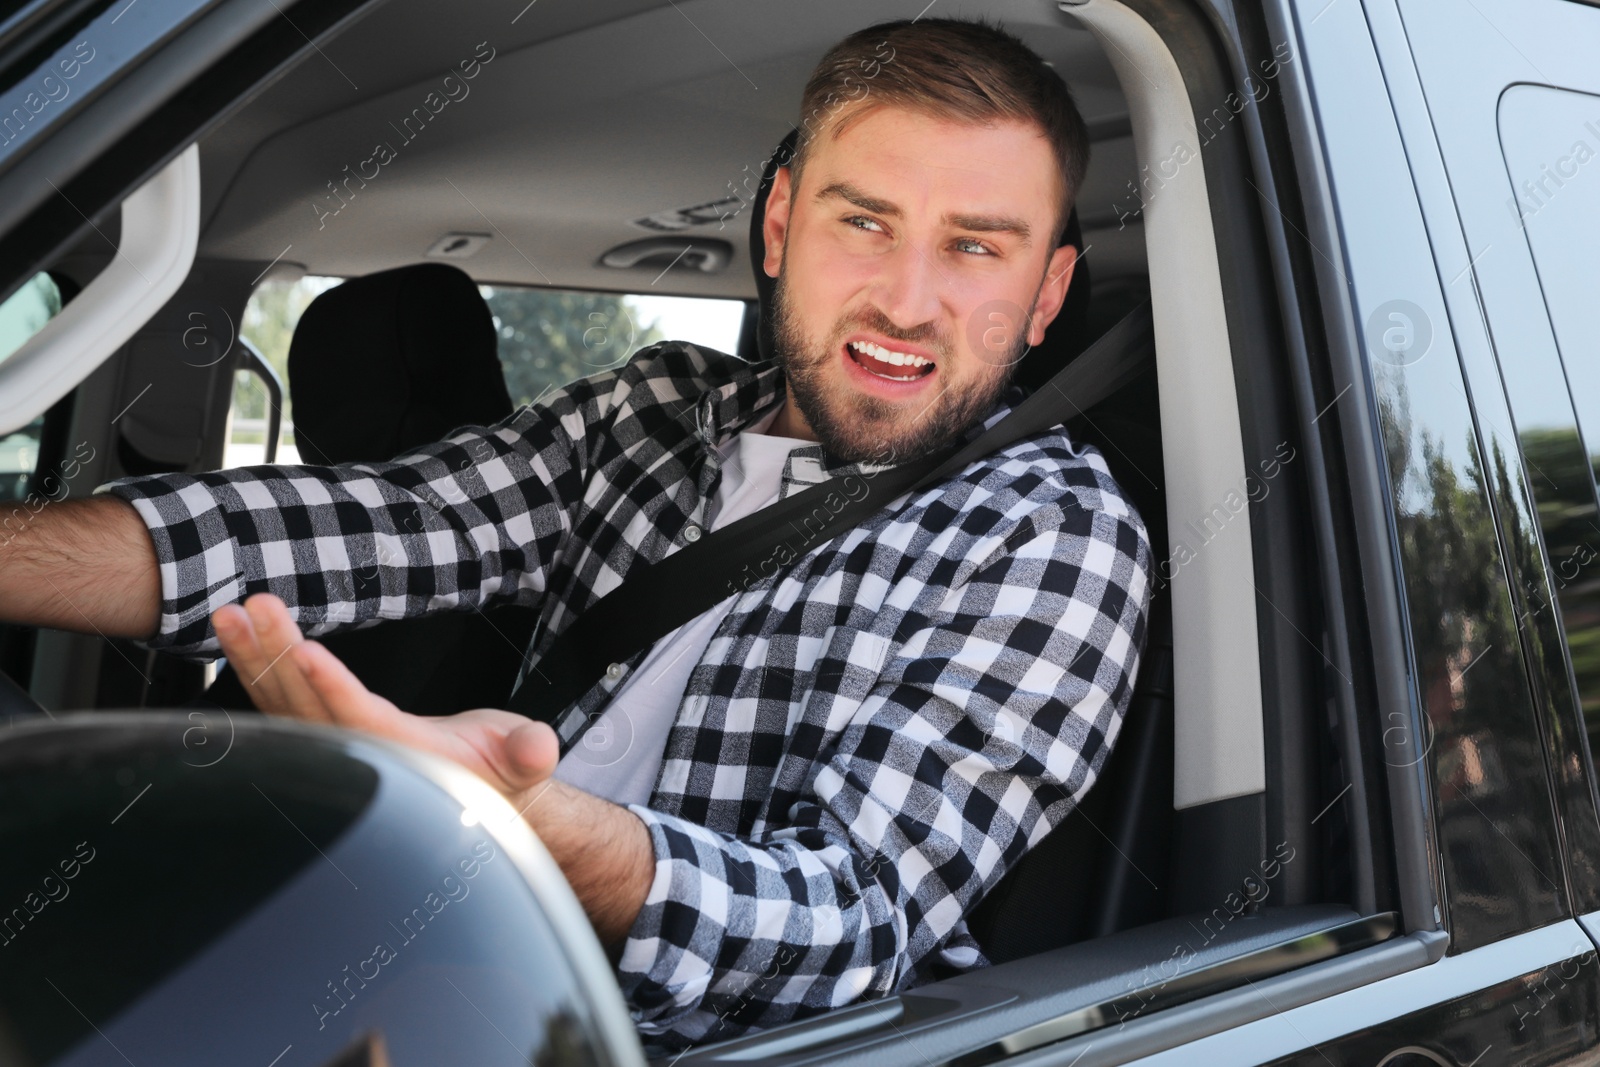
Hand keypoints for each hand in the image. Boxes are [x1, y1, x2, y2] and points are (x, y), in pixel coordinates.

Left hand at [212, 593, 558, 804]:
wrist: (485, 792)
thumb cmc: (502, 770)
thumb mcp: (525, 759)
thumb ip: (529, 753)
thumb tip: (538, 748)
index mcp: (407, 758)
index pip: (360, 720)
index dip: (331, 687)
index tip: (302, 650)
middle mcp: (363, 756)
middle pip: (307, 705)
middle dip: (277, 654)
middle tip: (254, 608)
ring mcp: (342, 747)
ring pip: (286, 704)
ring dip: (256, 658)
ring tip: (231, 614)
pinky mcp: (332, 733)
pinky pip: (285, 704)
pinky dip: (260, 670)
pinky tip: (241, 639)